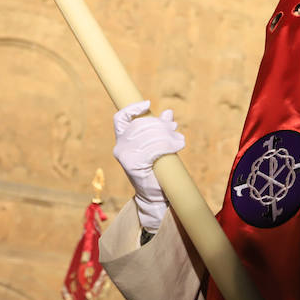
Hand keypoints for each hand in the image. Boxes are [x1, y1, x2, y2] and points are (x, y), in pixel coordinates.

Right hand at [113, 100, 184, 231]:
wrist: (155, 196)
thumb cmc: (156, 170)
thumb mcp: (157, 146)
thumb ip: (160, 129)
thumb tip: (168, 112)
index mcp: (122, 140)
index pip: (120, 118)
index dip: (132, 108)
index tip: (148, 104)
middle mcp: (120, 147)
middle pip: (141, 125)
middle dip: (160, 125)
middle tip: (174, 127)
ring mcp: (125, 156)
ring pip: (149, 136)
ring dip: (167, 135)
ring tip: (179, 139)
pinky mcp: (134, 165)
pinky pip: (153, 148)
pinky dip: (167, 144)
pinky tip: (177, 146)